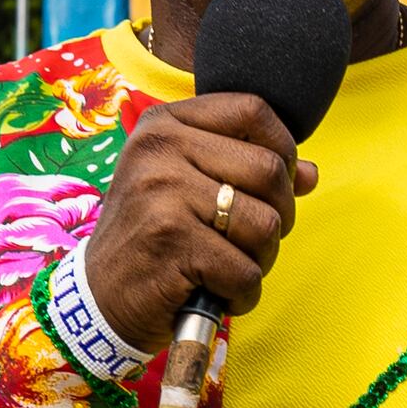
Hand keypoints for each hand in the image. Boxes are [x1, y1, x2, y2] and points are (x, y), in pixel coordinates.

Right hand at [81, 96, 315, 356]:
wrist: (97, 298)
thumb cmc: (152, 239)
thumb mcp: (187, 188)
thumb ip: (246, 171)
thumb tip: (309, 173)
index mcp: (164, 124)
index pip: (252, 110)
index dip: (283, 148)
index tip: (276, 185)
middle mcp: (159, 149)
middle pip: (270, 169)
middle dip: (281, 215)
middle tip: (254, 242)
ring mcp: (162, 192)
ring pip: (266, 223)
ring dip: (262, 259)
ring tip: (231, 269)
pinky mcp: (170, 241)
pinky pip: (246, 270)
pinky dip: (243, 293)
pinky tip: (217, 293)